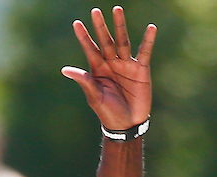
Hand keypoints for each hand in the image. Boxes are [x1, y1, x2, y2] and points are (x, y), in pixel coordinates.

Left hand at [62, 6, 154, 129]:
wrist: (127, 125)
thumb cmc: (108, 113)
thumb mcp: (95, 97)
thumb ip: (84, 81)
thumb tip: (65, 70)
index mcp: (98, 70)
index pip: (90, 50)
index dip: (83, 37)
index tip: (76, 23)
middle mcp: (111, 64)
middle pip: (105, 41)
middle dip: (100, 27)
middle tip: (95, 11)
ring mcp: (126, 65)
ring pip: (122, 41)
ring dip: (120, 26)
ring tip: (117, 9)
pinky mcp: (141, 69)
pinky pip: (144, 52)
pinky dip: (148, 40)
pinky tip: (151, 27)